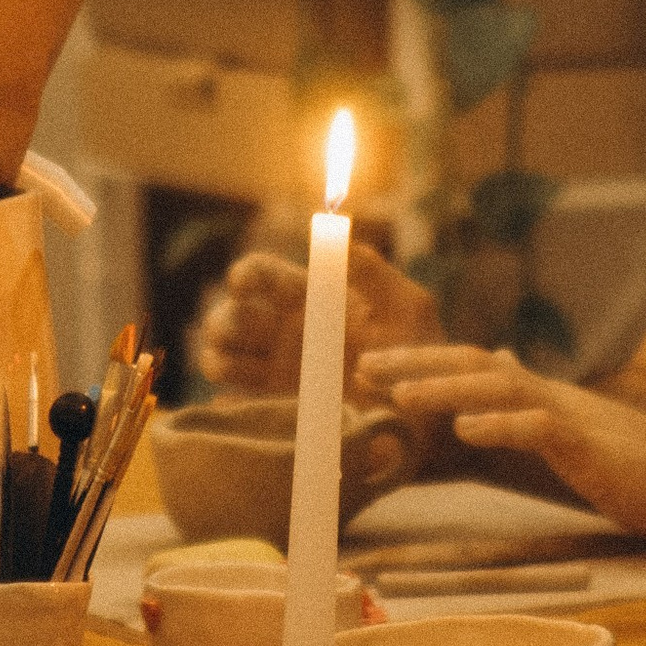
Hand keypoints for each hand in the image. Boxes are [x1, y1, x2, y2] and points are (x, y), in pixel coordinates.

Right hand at [195, 241, 438, 398]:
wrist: (429, 408)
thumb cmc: (420, 347)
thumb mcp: (406, 304)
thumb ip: (372, 271)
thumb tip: (332, 236)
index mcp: (311, 296)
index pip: (262, 275)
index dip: (246, 274)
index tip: (242, 283)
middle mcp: (287, 330)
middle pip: (231, 317)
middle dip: (223, 321)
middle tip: (234, 334)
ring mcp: (281, 370)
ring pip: (223, 358)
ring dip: (217, 359)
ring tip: (228, 367)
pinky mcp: (284, 408)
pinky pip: (240, 405)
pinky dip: (230, 404)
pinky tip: (237, 404)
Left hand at [359, 343, 645, 555]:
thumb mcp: (587, 444)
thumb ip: (542, 420)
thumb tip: (499, 395)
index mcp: (553, 401)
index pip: (480, 369)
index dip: (426, 367)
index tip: (376, 371)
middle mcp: (559, 399)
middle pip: (478, 366)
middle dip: (417, 365)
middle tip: (361, 366)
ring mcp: (579, 421)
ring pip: (501, 388)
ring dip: (444, 387)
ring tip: (396, 392)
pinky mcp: (598, 451)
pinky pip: (543, 429)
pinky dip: (502, 425)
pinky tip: (467, 430)